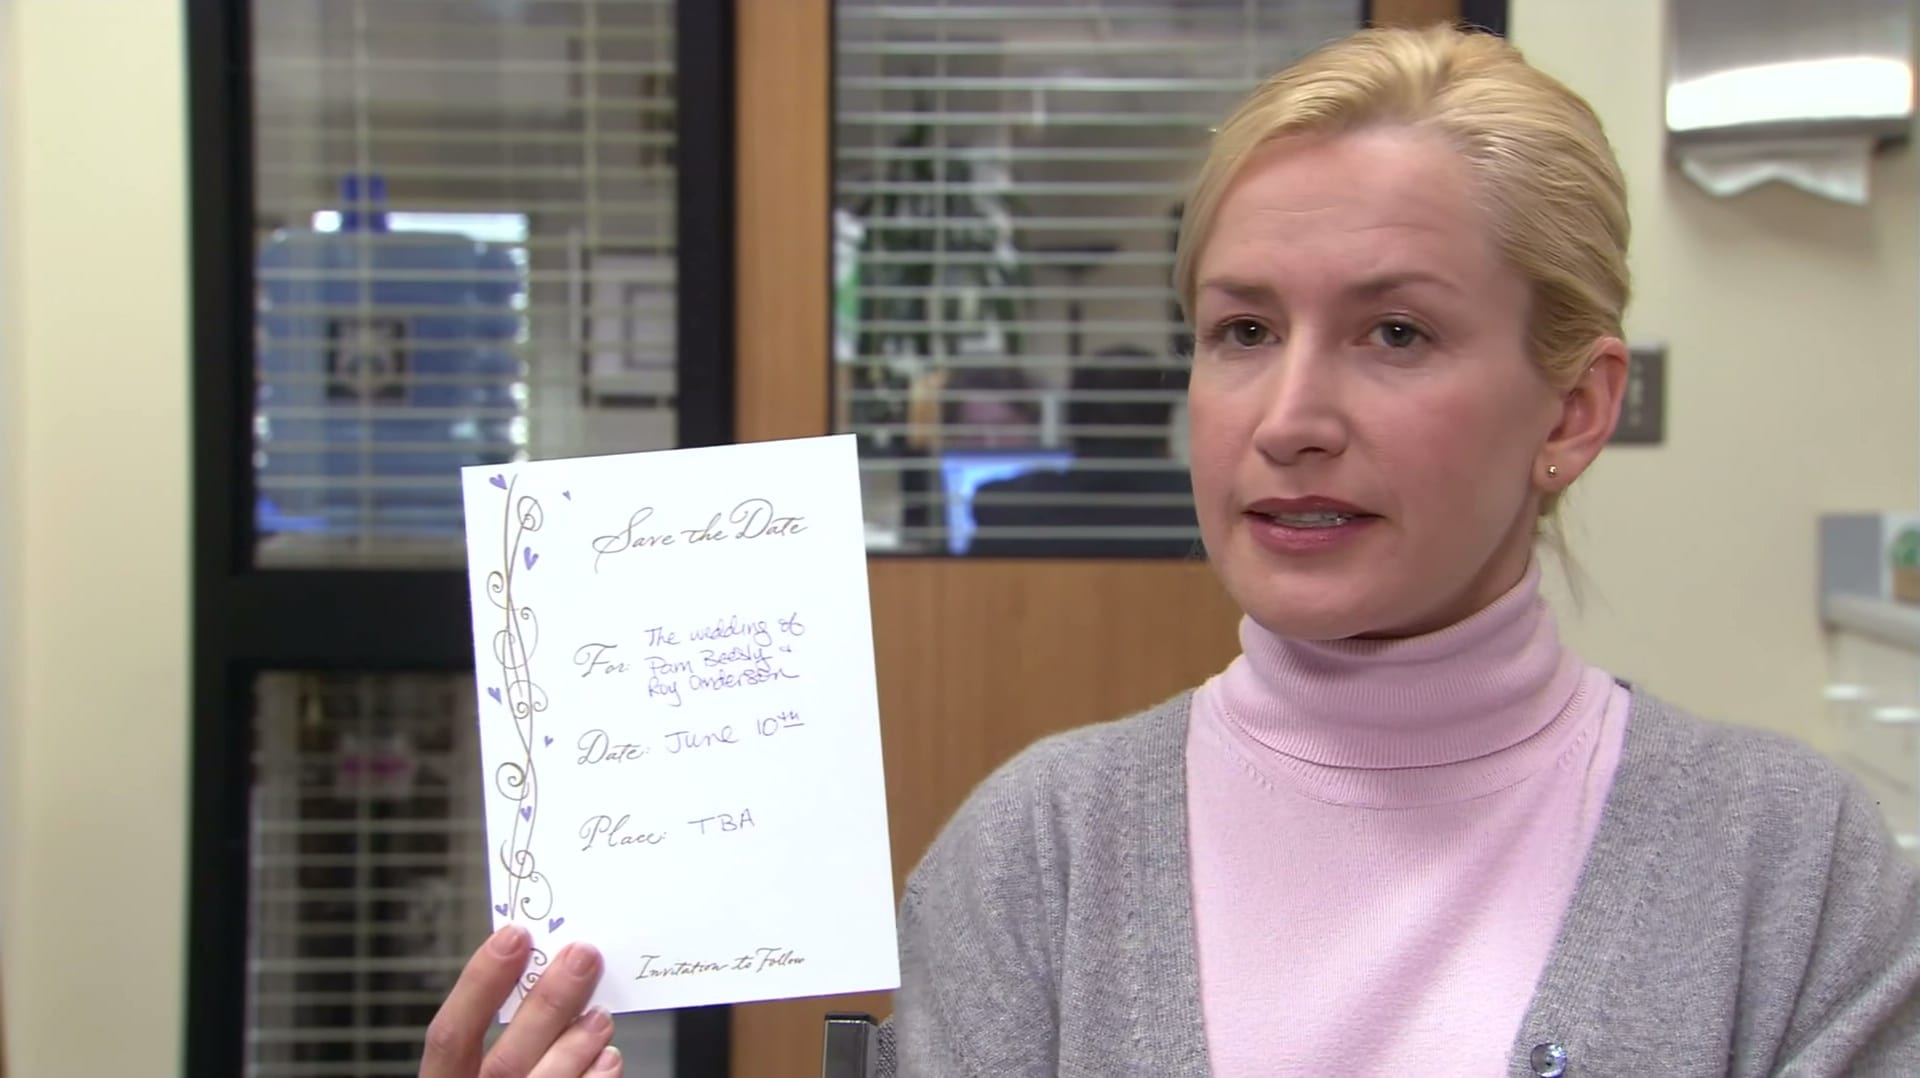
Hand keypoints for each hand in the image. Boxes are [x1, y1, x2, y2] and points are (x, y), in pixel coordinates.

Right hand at [421, 925, 622, 1077]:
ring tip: (600, 1014)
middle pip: (505, 1062)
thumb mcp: (477, 1074)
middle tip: (582, 958)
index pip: (449, 1037)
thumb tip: (547, 978)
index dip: (479, 983)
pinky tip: (609, 1060)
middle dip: (547, 1004)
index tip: (515, 937)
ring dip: (576, 1046)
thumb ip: (501, 1041)